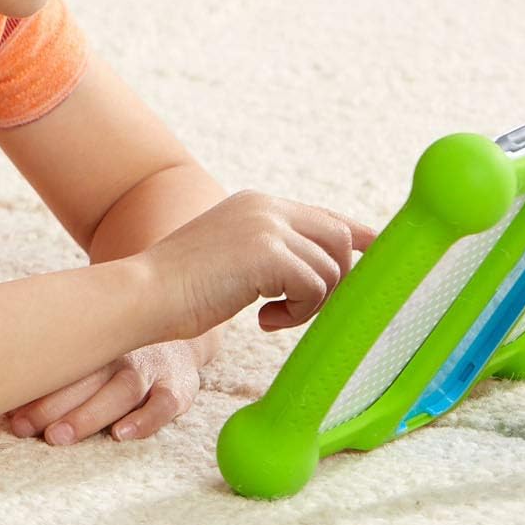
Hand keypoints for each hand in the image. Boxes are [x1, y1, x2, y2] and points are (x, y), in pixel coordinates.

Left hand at [3, 338, 202, 447]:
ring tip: (57, 437)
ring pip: (121, 389)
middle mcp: (122, 348)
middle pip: (86, 375)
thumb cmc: (117, 342)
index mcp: (97, 335)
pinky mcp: (178, 385)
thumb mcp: (91, 336)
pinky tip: (122, 436)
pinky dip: (146, 419)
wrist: (179, 314)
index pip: (63, 356)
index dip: (34, 383)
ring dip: (88, 413)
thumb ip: (56, 354)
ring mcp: (151, 366)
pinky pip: (166, 403)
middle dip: (52, 403)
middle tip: (21, 426)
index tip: (5, 408)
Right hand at [141, 189, 378, 343]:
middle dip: (335, 279)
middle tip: (301, 308)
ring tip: (271, 316)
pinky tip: (262, 320)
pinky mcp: (269, 253)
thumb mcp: (231, 257)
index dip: (357, 235)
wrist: (145, 293)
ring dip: (311, 303)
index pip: (323, 214)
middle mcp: (266, 206)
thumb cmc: (180, 288)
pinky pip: (314, 288)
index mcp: (256, 203)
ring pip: (330, 267)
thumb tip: (315, 270)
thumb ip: (270, 253)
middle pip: (339, 237)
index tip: (379, 253)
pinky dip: (298, 313)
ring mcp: (267, 226)